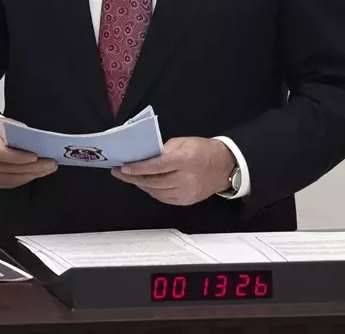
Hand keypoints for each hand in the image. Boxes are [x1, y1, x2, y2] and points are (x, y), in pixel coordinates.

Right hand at [0, 118, 56, 188]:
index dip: (19, 157)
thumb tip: (39, 145)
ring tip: (47, 169)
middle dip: (32, 167)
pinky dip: (25, 179)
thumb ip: (21, 135)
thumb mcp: (10, 125)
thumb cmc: (0, 130)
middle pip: (8, 168)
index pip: (1, 153)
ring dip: (31, 174)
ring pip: (10, 178)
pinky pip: (9, 183)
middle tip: (50, 164)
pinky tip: (36, 174)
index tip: (35, 157)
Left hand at [112, 137, 235, 205]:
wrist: (225, 166)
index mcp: (185, 160)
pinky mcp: (186, 201)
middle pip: (153, 181)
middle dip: (133, 178)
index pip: (156, 166)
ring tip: (130, 178)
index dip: (137, 168)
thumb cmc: (203, 150)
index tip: (123, 168)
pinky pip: (163, 198)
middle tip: (119, 173)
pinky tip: (145, 184)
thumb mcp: (183, 142)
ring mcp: (186, 192)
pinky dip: (152, 191)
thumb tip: (144, 156)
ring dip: (141, 184)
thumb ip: (163, 149)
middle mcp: (186, 179)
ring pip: (156, 192)